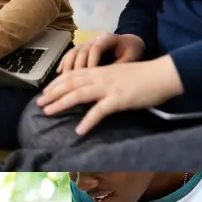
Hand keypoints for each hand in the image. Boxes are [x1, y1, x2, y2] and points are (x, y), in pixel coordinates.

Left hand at [35, 57, 183, 135]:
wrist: (162, 75)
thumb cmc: (145, 76)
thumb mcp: (121, 75)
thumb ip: (107, 81)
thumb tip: (96, 91)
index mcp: (101, 71)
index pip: (73, 75)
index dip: (56, 83)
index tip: (45, 92)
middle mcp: (101, 77)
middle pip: (70, 84)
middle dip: (52, 94)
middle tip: (39, 104)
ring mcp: (109, 88)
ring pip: (78, 94)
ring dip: (61, 104)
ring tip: (48, 113)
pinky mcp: (118, 99)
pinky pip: (99, 111)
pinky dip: (88, 121)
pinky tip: (79, 131)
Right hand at [58, 32, 145, 72]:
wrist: (130, 42)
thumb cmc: (132, 50)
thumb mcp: (131, 57)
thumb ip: (120, 66)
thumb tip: (108, 80)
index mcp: (108, 39)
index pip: (96, 48)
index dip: (92, 61)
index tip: (90, 76)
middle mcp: (94, 39)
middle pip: (81, 51)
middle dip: (76, 67)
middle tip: (72, 84)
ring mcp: (87, 43)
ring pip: (73, 52)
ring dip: (67, 66)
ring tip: (64, 80)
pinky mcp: (82, 49)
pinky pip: (70, 54)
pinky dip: (64, 63)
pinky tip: (59, 73)